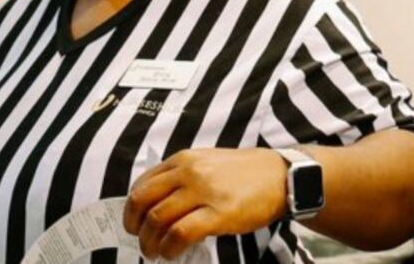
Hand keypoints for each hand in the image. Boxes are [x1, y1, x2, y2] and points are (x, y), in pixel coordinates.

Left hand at [125, 148, 287, 259]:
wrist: (282, 176)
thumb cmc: (246, 174)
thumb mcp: (209, 164)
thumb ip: (183, 178)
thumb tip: (157, 206)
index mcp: (184, 159)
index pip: (142, 183)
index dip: (131, 208)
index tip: (135, 222)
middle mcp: (189, 171)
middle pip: (143, 201)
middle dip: (134, 225)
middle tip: (139, 240)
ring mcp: (204, 191)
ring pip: (158, 219)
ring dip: (150, 242)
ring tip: (154, 252)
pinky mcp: (219, 212)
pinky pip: (180, 233)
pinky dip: (169, 247)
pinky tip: (171, 253)